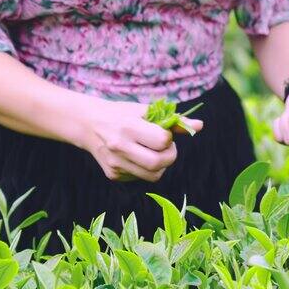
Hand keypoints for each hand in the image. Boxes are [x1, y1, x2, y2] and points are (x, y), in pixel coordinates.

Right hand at [71, 98, 202, 181]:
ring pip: (152, 176)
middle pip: (158, 164)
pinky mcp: (113, 174)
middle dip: (170, 157)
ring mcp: (115, 163)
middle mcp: (120, 146)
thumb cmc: (122, 114)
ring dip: (161, 166)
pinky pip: (140, 178)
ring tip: (154, 153)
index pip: (162, 141)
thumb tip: (200, 126)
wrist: (89, 124)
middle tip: (166, 149)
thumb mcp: (145, 111)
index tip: (163, 134)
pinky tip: (137, 157)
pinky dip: (145, 170)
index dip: (168, 139)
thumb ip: (173, 120)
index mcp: (128, 126)